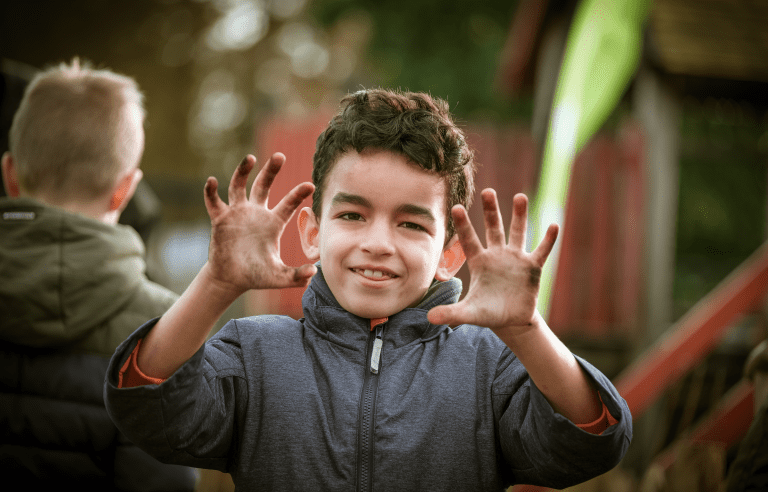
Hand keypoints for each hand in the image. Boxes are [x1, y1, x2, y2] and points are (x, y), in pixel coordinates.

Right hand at [203, 153, 316, 293]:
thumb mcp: (278, 277)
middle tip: (280, 156)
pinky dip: (211, 191)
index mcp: (273, 223)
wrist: (231, 279)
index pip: (288, 204)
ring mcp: (237, 213)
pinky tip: (211, 181)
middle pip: (264, 185)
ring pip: (239, 186)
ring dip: (243, 171)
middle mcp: (256, 213)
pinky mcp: (220, 219)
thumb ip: (295, 275)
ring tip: (249, 158)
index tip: (310, 186)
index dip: (298, 194)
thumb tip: (314, 273)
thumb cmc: (256, 275)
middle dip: (271, 170)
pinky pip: (214, 201)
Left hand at [427, 190, 557, 332]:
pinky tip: (554, 225)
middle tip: (488, 191)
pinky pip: (541, 250)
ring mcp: (515, 259)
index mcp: (479, 262)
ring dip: (519, 215)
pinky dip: (548, 239)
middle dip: (491, 211)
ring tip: (520, 197)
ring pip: (518, 232)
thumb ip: (451, 313)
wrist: (511, 320)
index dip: (463, 225)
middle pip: (493, 228)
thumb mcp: (469, 314)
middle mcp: (497, 255)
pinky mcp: (532, 267)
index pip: (469, 240)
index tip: (456, 207)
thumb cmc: (488, 313)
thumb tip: (430, 318)